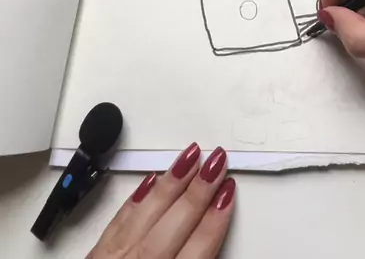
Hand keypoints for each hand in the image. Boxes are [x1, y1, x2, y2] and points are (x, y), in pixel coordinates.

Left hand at [87, 144, 234, 258]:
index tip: (228, 191)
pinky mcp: (95, 254)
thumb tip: (211, 233)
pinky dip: (137, 198)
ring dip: (172, 182)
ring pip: (147, 212)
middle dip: (199, 188)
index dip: (216, 217)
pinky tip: (150, 180)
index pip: (199, 249)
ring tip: (190, 155)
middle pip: (176, 222)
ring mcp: (114, 258)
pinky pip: (119, 219)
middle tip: (217, 159)